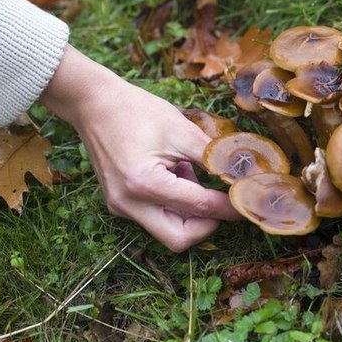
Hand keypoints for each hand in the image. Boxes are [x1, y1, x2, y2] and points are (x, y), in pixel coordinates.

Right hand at [40, 45, 239, 251]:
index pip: (199, 207)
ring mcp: (120, 207)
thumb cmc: (137, 111)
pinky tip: (174, 174)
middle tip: (224, 202)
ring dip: (189, 213)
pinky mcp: (118, 204)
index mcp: (145, 184)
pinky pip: (153, 217)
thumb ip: (213, 158)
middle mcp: (129, 203)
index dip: (228, 206)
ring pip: (166, 230)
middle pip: (179, 238)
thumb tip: (242, 177)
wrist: (94, 103)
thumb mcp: (182, 131)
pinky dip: (172, 205)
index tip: (248, 201)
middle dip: (206, 224)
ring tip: (190, 174)